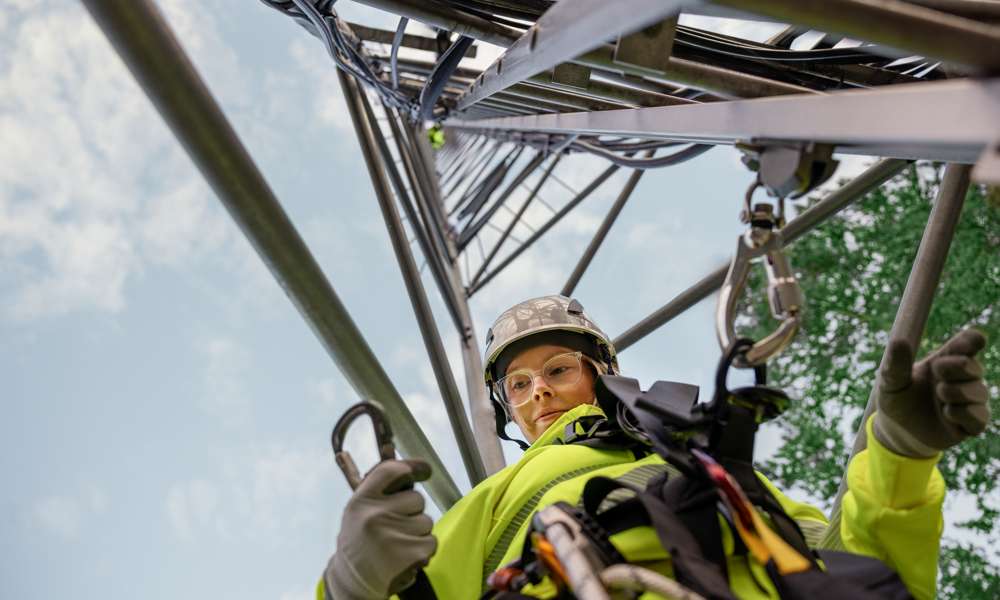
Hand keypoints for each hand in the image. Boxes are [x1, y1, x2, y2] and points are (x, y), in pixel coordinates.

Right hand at [324, 459, 435, 599]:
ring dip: (418, 532)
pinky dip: (423, 549)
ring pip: (426, 521)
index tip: (424, 470)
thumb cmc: (359, 542)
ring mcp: (393, 535)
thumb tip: (409, 466)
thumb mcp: (358, 512)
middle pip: (417, 498)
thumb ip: (379, 490)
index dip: (412, 467)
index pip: (391, 470)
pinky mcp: (411, 553)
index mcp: (361, 501)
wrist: (352, 582)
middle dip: (412, 512)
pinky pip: (431, 541)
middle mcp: (375, 515)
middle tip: (395, 527)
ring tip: (397, 544)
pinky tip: (405, 557)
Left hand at [873, 329, 990, 457]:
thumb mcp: (890, 381)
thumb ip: (895, 363)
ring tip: (939, 394)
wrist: (897, 432)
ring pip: (979, 391)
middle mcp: (961, 378)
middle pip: (974, 366)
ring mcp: (969, 401)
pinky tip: (947, 414)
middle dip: (958, 366)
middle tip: (938, 370)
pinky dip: (963, 414)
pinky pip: (980, 417)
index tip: (975, 339)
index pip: (967, 344)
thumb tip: (899, 341)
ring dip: (957, 392)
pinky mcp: (972, 424)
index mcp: (944, 360)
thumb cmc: (897, 399)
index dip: (972, 340)